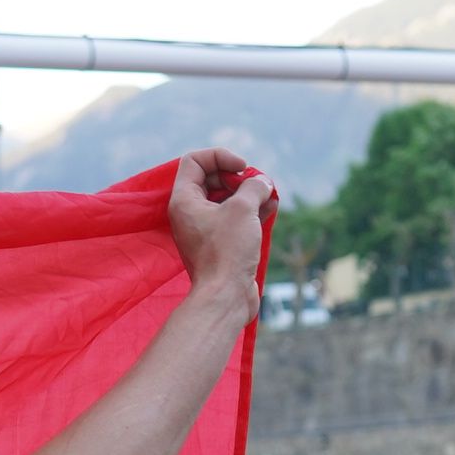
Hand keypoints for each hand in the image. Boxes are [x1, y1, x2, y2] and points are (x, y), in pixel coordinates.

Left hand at [168, 150, 276, 297]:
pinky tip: (271, 208)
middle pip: (211, 179)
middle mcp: (190, 213)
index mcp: (184, 200)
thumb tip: (263, 183)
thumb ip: (253, 187)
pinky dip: (250, 211)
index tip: (241, 167)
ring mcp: (205, 229)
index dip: (220, 157)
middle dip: (237, 176)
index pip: (195, 161)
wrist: (226, 297)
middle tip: (256, 185)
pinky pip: (234, 218)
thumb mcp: (242, 209)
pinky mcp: (220, 244)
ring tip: (269, 195)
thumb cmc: (228, 252)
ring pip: (226, 200)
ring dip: (248, 193)